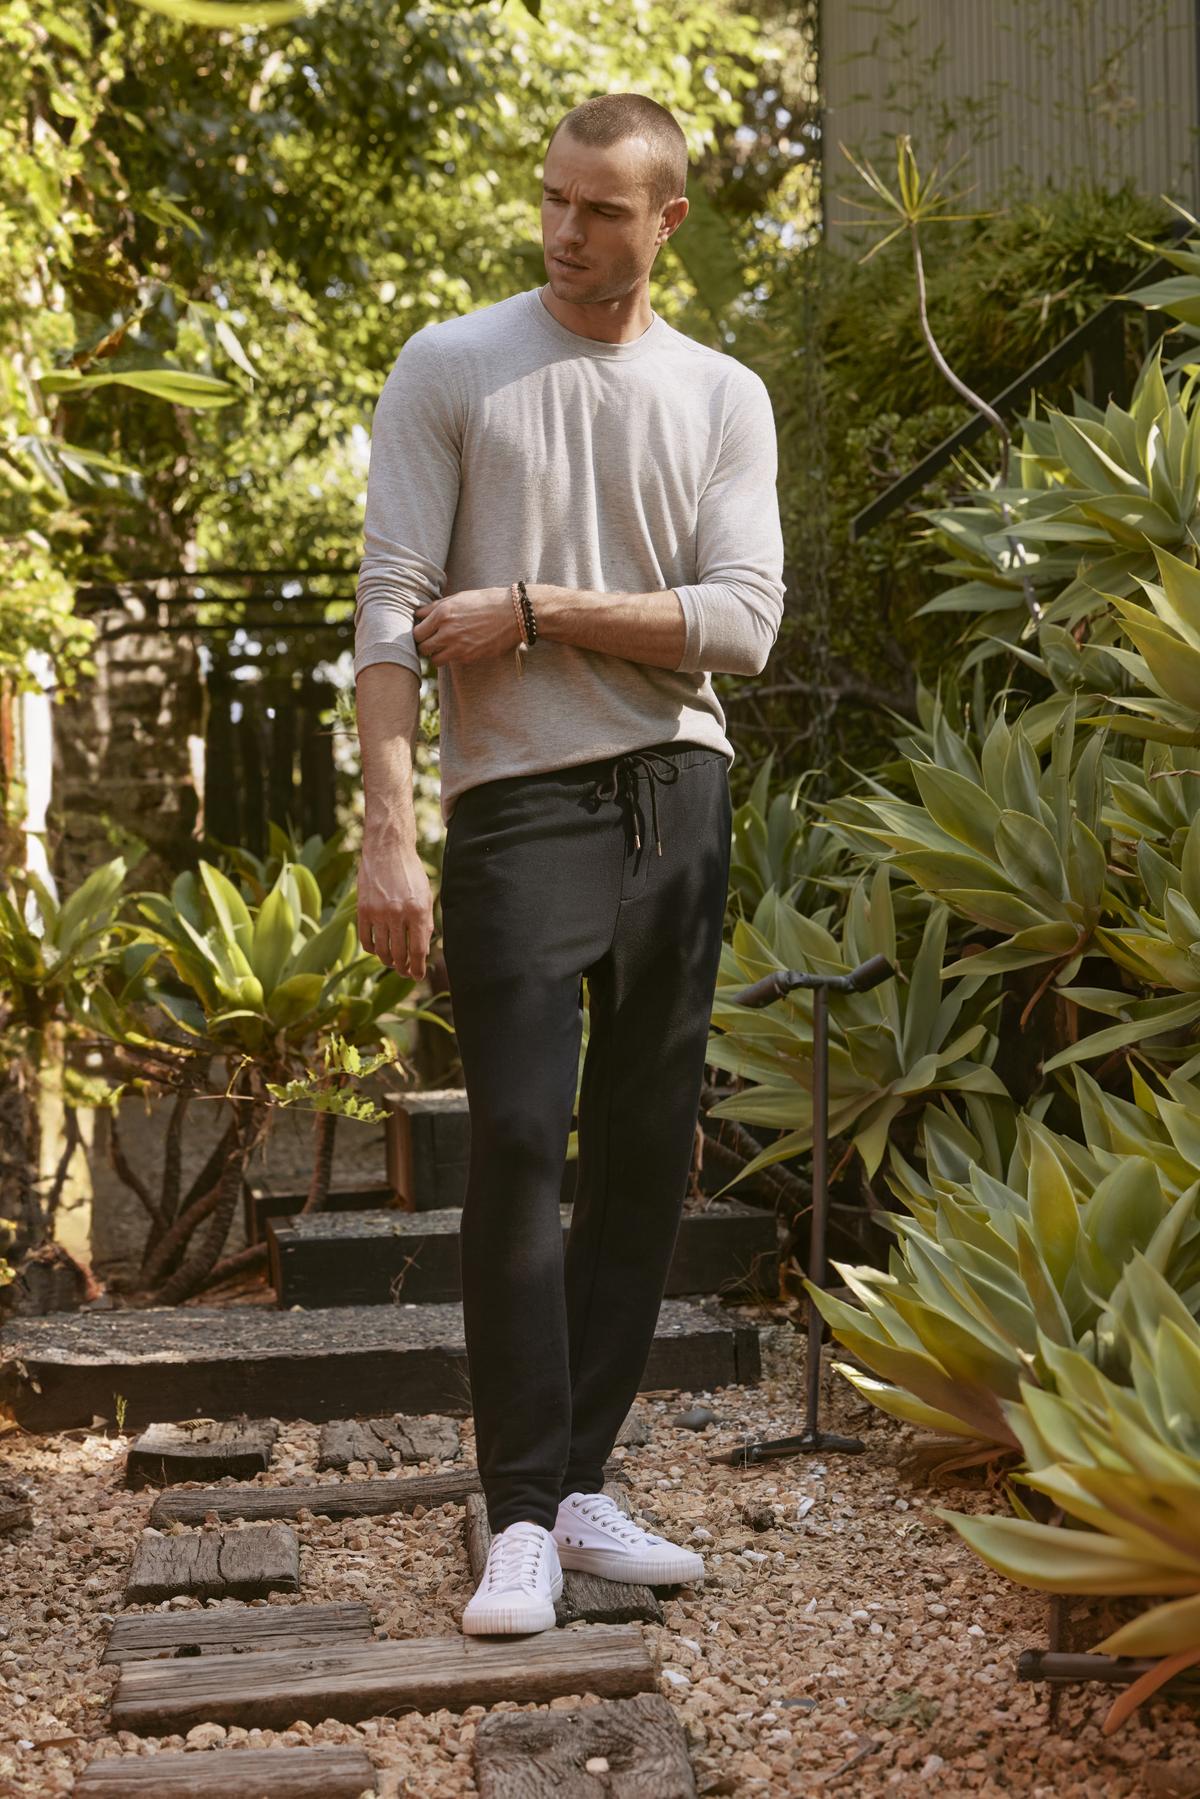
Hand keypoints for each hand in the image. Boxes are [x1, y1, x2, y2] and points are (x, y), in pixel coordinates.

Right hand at [357, 835, 433, 979]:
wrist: (388, 851)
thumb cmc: (411, 873)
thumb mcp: (426, 896)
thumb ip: (425, 923)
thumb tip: (422, 951)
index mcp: (418, 911)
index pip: (418, 951)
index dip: (418, 968)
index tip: (418, 976)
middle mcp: (398, 914)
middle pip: (400, 954)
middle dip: (403, 968)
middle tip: (405, 972)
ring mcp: (378, 913)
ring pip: (382, 951)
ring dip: (388, 962)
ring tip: (393, 963)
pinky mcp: (363, 910)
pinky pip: (367, 940)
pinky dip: (373, 950)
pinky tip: (378, 950)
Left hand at [412, 585, 522, 665]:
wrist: (513, 614)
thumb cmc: (486, 602)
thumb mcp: (459, 598)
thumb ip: (435, 607)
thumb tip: (418, 614)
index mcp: (442, 613)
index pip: (416, 632)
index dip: (419, 633)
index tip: (424, 633)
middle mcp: (447, 631)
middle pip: (422, 648)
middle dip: (425, 645)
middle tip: (431, 642)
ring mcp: (458, 646)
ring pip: (434, 660)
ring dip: (437, 655)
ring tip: (444, 648)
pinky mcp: (469, 657)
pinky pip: (451, 662)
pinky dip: (452, 657)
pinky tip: (461, 647)